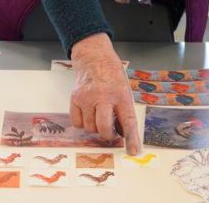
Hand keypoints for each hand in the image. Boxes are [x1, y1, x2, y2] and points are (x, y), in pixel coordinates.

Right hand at [69, 33, 141, 154]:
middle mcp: (103, 96)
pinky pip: (77, 122)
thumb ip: (123, 111)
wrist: (94, 58)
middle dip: (108, 135)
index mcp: (120, 95)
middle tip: (110, 132)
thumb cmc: (111, 75)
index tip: (133, 151)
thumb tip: (121, 134)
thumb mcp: (124, 91)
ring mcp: (86, 98)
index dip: (131, 139)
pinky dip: (83, 123)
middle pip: (103, 128)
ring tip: (98, 115)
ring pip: (89, 127)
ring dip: (95, 127)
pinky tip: (88, 114)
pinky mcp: (75, 99)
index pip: (128, 121)